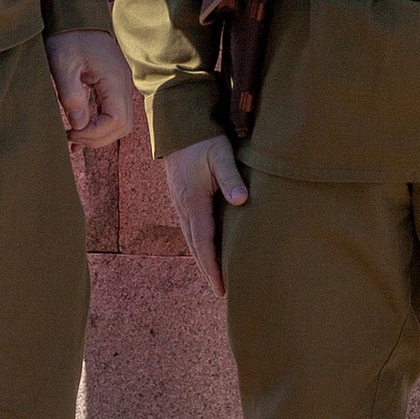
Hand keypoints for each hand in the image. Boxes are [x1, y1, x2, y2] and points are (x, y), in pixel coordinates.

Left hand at [46, 31, 137, 148]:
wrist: (76, 17)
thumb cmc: (68, 37)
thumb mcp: (63, 64)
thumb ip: (72, 96)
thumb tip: (79, 125)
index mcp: (114, 78)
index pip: (117, 120)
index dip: (95, 133)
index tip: (71, 132)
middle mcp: (122, 83)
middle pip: (123, 126)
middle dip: (97, 138)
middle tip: (71, 137)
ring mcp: (120, 84)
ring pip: (120, 122)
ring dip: (99, 134)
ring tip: (73, 135)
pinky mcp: (112, 85)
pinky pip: (112, 113)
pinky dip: (99, 126)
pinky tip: (79, 130)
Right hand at [163, 133, 248, 292]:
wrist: (178, 127)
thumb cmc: (203, 140)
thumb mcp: (220, 155)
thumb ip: (231, 177)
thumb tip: (241, 201)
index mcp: (193, 202)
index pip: (203, 243)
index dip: (212, 267)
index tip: (221, 288)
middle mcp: (184, 207)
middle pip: (195, 247)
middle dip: (207, 270)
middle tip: (222, 291)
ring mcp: (180, 204)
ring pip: (191, 239)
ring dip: (202, 259)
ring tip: (215, 277)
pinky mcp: (182, 198)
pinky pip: (191, 229)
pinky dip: (199, 244)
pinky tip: (207, 249)